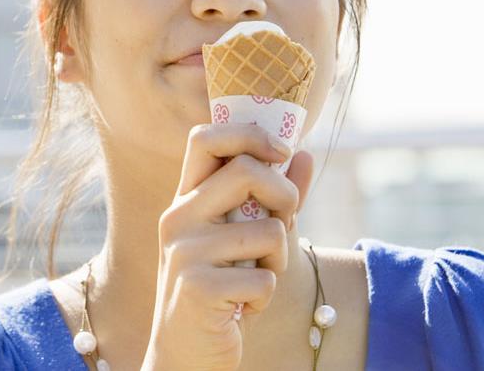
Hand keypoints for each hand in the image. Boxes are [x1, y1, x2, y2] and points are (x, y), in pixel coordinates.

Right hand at [141, 122, 313, 370]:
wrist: (184, 354)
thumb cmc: (220, 290)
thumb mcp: (242, 239)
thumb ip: (273, 197)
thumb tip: (304, 155)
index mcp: (186, 199)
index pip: (206, 138)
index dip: (250, 133)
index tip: (280, 151)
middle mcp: (179, 216)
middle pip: (248, 171)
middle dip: (285, 197)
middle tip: (284, 225)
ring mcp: (185, 251)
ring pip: (269, 230)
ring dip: (277, 261)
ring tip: (253, 281)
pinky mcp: (198, 287)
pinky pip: (265, 278)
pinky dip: (265, 297)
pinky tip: (240, 309)